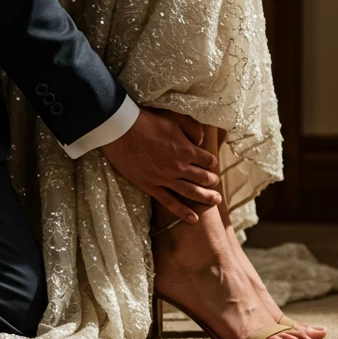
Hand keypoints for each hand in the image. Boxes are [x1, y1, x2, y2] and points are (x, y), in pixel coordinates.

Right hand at [101, 107, 220, 222]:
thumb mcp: (174, 119)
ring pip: (191, 192)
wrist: (121, 131)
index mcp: (186, 150)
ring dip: (205, 197)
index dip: (211, 161)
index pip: (207, 159)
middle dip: (212, 181)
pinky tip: (194, 219)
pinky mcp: (151, 186)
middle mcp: (179, 167)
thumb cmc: (147, 122)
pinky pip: (169, 202)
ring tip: (215, 200)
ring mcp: (165, 179)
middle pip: (202, 178)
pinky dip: (183, 212)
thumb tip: (200, 141)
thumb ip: (192, 129)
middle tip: (215, 183)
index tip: (211, 163)